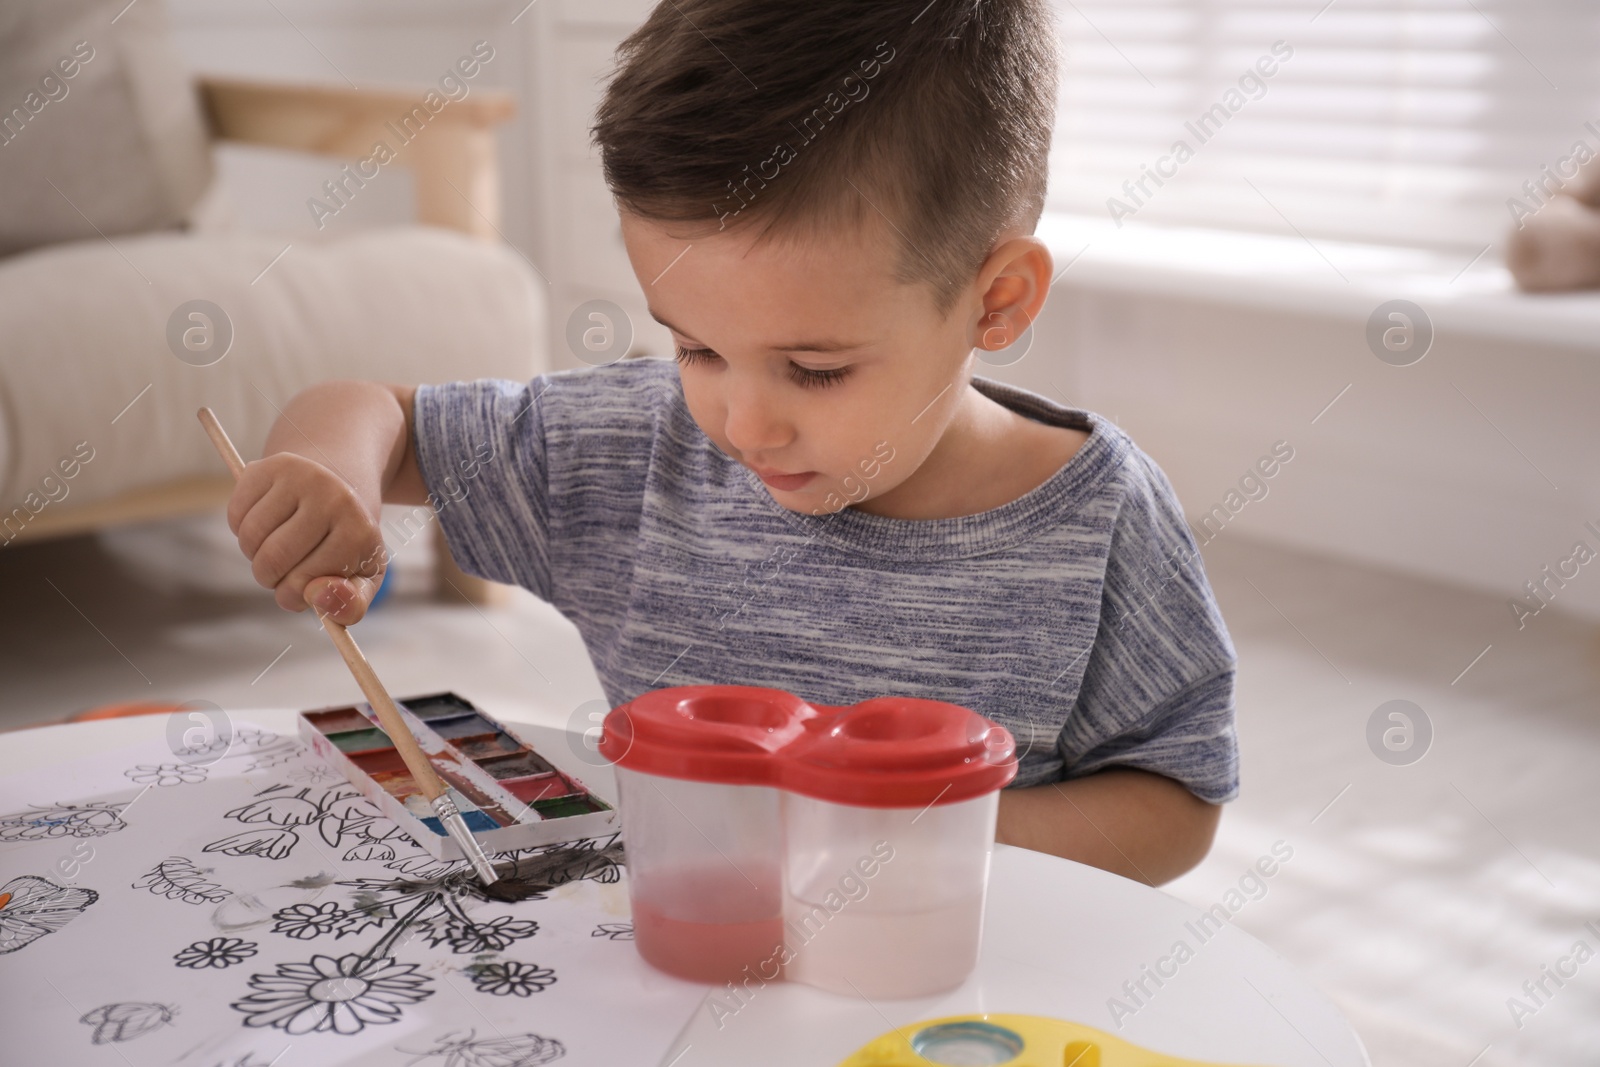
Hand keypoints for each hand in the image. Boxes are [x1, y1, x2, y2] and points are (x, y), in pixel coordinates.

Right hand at [226, 452, 385, 624]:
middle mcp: (334, 498)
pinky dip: (241, 530)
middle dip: (270, 579)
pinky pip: (235, 514)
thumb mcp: (362, 577)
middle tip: (284, 571)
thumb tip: (319, 598)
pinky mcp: (269, 466)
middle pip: (273, 561)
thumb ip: (351, 605)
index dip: (298, 596)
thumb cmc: (346, 542)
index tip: (305, 589)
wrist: (340, 485)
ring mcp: (301, 477)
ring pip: (250, 539)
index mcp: (361, 531)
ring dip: (254, 555)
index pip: (308, 583)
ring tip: (276, 547)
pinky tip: (267, 524)